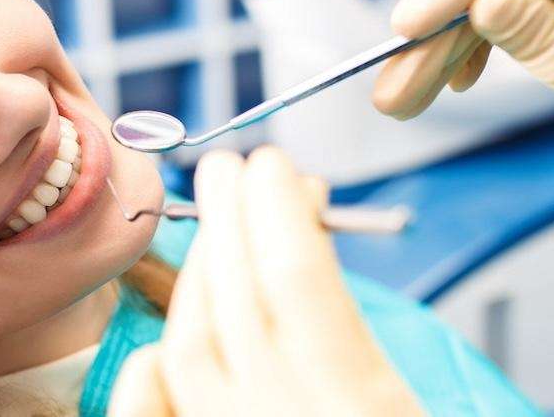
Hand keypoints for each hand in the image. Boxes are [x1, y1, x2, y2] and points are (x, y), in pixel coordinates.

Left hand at [109, 147, 425, 415]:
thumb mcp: (407, 397)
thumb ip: (360, 330)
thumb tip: (308, 227)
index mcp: (355, 402)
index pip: (297, 275)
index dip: (276, 207)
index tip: (270, 163)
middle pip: (234, 297)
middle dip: (229, 220)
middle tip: (229, 169)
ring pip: (188, 346)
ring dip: (200, 277)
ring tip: (216, 238)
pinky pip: (146, 412)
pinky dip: (147, 370)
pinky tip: (160, 345)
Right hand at [369, 0, 553, 278]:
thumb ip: (548, 42)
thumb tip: (481, 4)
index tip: (408, 20)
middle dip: (449, 29)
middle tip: (390, 82)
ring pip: (519, 2)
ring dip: (461, 47)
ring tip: (405, 97)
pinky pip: (541, 20)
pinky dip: (498, 50)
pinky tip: (456, 80)